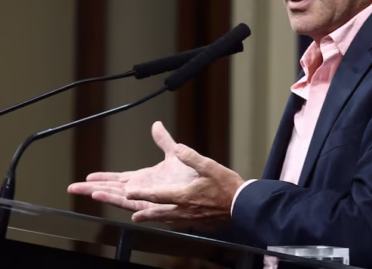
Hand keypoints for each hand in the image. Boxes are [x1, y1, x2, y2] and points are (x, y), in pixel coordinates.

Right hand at [68, 121, 197, 216]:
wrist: (208, 186)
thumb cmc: (194, 174)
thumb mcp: (175, 153)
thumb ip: (164, 140)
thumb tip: (156, 125)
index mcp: (146, 178)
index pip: (120, 178)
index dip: (104, 178)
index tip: (88, 177)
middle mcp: (144, 189)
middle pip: (114, 189)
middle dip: (93, 188)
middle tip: (73, 187)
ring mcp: (148, 198)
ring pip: (120, 198)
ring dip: (104, 195)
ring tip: (88, 192)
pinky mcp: (155, 205)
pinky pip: (136, 204)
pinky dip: (122, 202)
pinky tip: (110, 202)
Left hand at [126, 143, 243, 228]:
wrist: (243, 206)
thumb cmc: (227, 186)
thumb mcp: (209, 166)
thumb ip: (191, 157)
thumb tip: (178, 148)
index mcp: (184, 196)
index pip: (156, 196)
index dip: (140, 193)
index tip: (128, 193)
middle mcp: (184, 210)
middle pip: (159, 213)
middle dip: (145, 214)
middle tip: (134, 215)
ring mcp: (192, 218)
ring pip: (169, 220)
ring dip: (156, 219)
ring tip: (148, 219)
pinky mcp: (200, 223)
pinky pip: (180, 223)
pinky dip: (171, 222)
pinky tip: (173, 220)